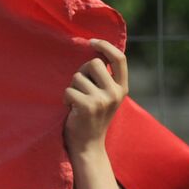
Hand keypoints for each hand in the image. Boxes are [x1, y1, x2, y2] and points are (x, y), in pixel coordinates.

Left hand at [63, 39, 127, 156]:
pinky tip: (70, 109)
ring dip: (72, 88)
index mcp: (122, 89)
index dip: (106, 46)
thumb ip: (104, 78)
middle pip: (94, 63)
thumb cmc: (92, 118)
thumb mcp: (105, 96)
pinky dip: (65, 98)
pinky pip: (69, 90)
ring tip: (76, 103)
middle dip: (82, 72)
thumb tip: (93, 49)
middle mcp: (115, 93)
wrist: (88, 146)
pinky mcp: (88, 106)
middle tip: (81, 90)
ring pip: (78, 77)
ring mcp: (103, 100)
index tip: (92, 41)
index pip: (120, 59)